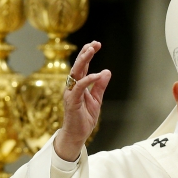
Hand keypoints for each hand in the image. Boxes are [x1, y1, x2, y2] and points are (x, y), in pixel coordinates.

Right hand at [53, 41, 110, 161]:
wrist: (77, 134)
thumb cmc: (84, 118)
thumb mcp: (96, 100)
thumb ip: (100, 86)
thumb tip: (106, 72)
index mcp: (78, 85)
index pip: (82, 66)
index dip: (88, 54)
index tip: (96, 44)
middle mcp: (72, 86)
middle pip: (77, 65)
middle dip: (85, 53)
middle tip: (94, 43)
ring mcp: (71, 93)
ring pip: (76, 73)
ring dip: (83, 61)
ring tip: (91, 51)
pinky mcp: (72, 101)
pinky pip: (79, 87)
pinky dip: (87, 80)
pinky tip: (96, 74)